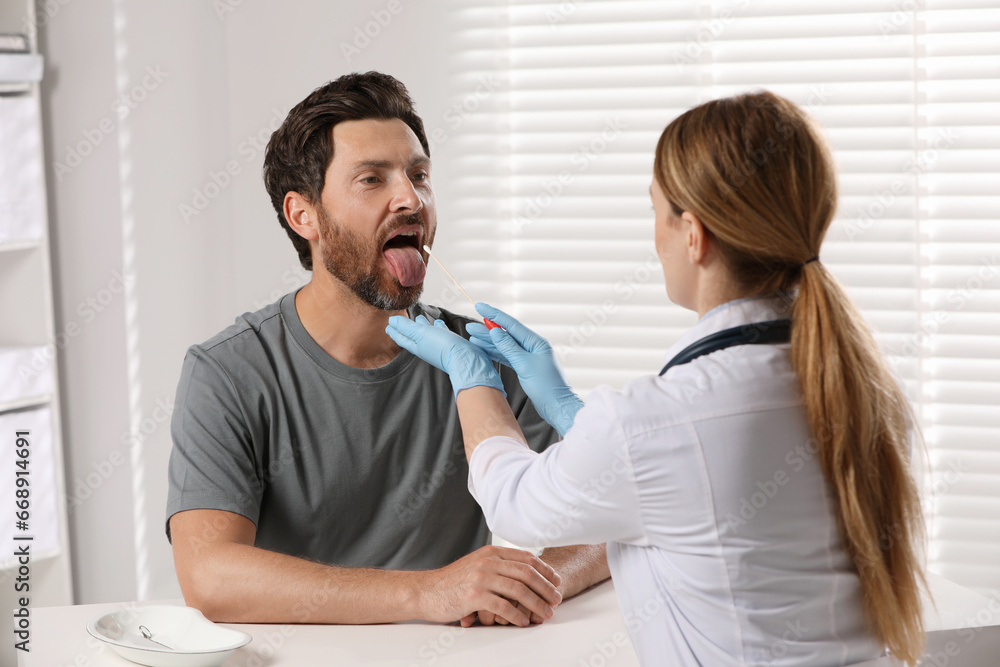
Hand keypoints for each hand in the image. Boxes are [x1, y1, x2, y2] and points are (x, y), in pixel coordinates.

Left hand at [386, 315, 504, 396]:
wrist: (466, 360)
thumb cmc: (443, 348)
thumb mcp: (421, 335)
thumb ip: (407, 328)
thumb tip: (392, 322)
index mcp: (417, 345)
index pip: (402, 337)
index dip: (395, 331)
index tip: (388, 325)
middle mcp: (426, 346)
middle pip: (413, 336)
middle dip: (407, 328)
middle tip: (400, 322)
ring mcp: (438, 346)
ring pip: (427, 333)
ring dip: (422, 325)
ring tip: (420, 318)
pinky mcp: (450, 345)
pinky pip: (441, 333)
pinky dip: (438, 327)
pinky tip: (439, 323)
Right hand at [419, 545, 562, 627]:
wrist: (426, 591)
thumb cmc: (453, 582)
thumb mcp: (477, 565)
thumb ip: (498, 566)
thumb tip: (525, 575)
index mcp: (491, 552)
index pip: (527, 558)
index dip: (545, 570)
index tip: (557, 582)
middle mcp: (488, 561)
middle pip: (527, 573)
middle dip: (546, 588)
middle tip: (556, 600)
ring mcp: (481, 577)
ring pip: (519, 590)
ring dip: (536, 604)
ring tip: (545, 614)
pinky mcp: (475, 595)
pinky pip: (504, 606)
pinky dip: (517, 616)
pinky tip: (523, 622)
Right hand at [466, 303, 583, 435]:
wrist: (556, 406)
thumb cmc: (546, 387)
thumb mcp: (525, 365)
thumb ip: (509, 348)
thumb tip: (495, 332)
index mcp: (536, 342)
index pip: (511, 325)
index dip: (494, 315)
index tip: (479, 306)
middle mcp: (532, 347)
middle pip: (506, 335)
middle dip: (487, 329)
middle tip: (470, 326)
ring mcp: (528, 357)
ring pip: (505, 345)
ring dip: (489, 341)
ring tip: (472, 335)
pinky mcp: (525, 367)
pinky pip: (507, 356)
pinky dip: (495, 352)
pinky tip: (484, 348)